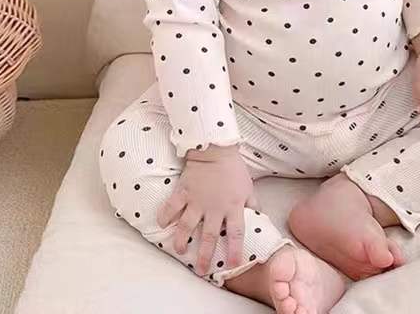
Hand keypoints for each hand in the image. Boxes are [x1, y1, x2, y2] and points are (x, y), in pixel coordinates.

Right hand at [156, 145, 259, 273]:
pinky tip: (161, 225)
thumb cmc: (234, 168)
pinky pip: (172, 206)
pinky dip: (165, 216)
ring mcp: (197, 200)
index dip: (234, 251)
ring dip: (182, 240)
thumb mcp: (248, 186)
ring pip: (187, 226)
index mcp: (233, 207)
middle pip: (209, 236)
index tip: (232, 265)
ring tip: (180, 251)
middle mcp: (214, 208)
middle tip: (201, 270)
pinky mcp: (184, 191)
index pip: (236, 234)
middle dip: (205, 256)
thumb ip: (252, 204)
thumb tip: (258, 217)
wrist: (216, 148)